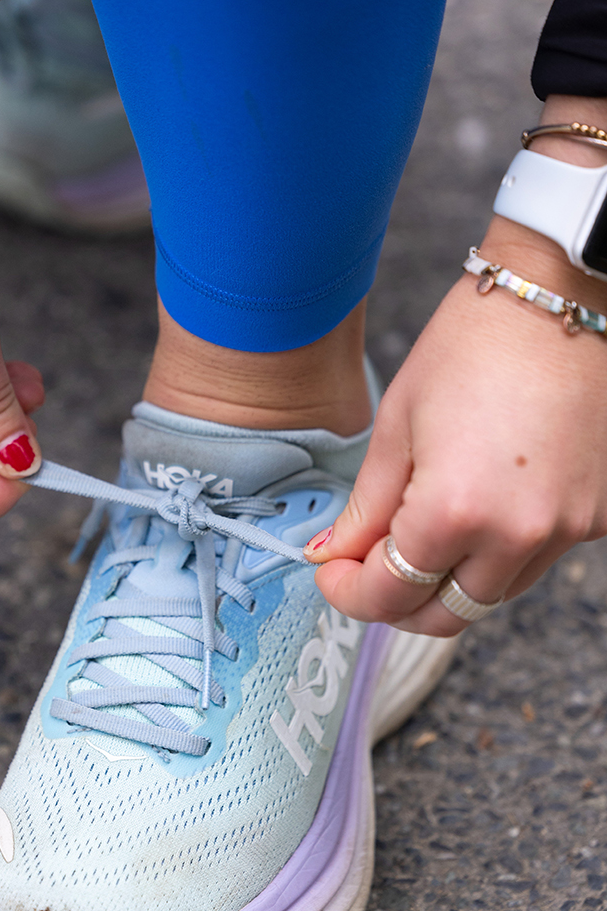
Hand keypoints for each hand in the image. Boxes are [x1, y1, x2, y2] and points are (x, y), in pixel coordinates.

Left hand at [305, 215, 606, 634]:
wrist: (562, 296)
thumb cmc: (473, 343)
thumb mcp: (398, 424)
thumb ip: (366, 507)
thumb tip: (331, 554)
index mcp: (455, 511)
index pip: (390, 596)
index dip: (348, 592)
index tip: (329, 572)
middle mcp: (517, 535)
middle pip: (445, 614)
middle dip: (396, 604)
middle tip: (365, 568)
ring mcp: (566, 529)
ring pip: (493, 594)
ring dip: (449, 582)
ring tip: (419, 535)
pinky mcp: (598, 515)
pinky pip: (536, 559)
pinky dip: (499, 552)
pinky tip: (479, 508)